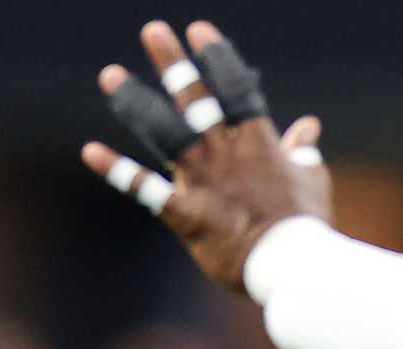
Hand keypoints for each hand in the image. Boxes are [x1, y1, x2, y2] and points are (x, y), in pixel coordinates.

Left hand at [80, 20, 332, 291]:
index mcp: (259, 143)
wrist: (292, 265)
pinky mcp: (185, 213)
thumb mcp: (312, 180)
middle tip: (152, 30)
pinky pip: (146, 190)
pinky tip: (90, 152)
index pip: (236, 89)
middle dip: (174, 63)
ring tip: (110, 75)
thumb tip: (309, 127)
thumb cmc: (307, 224)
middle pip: (196, 99)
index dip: (217, 57)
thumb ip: (302, 150)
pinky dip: (117, 171)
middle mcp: (225, 154)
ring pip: (163, 132)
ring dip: (135, 101)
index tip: (199, 30)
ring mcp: (202, 181)